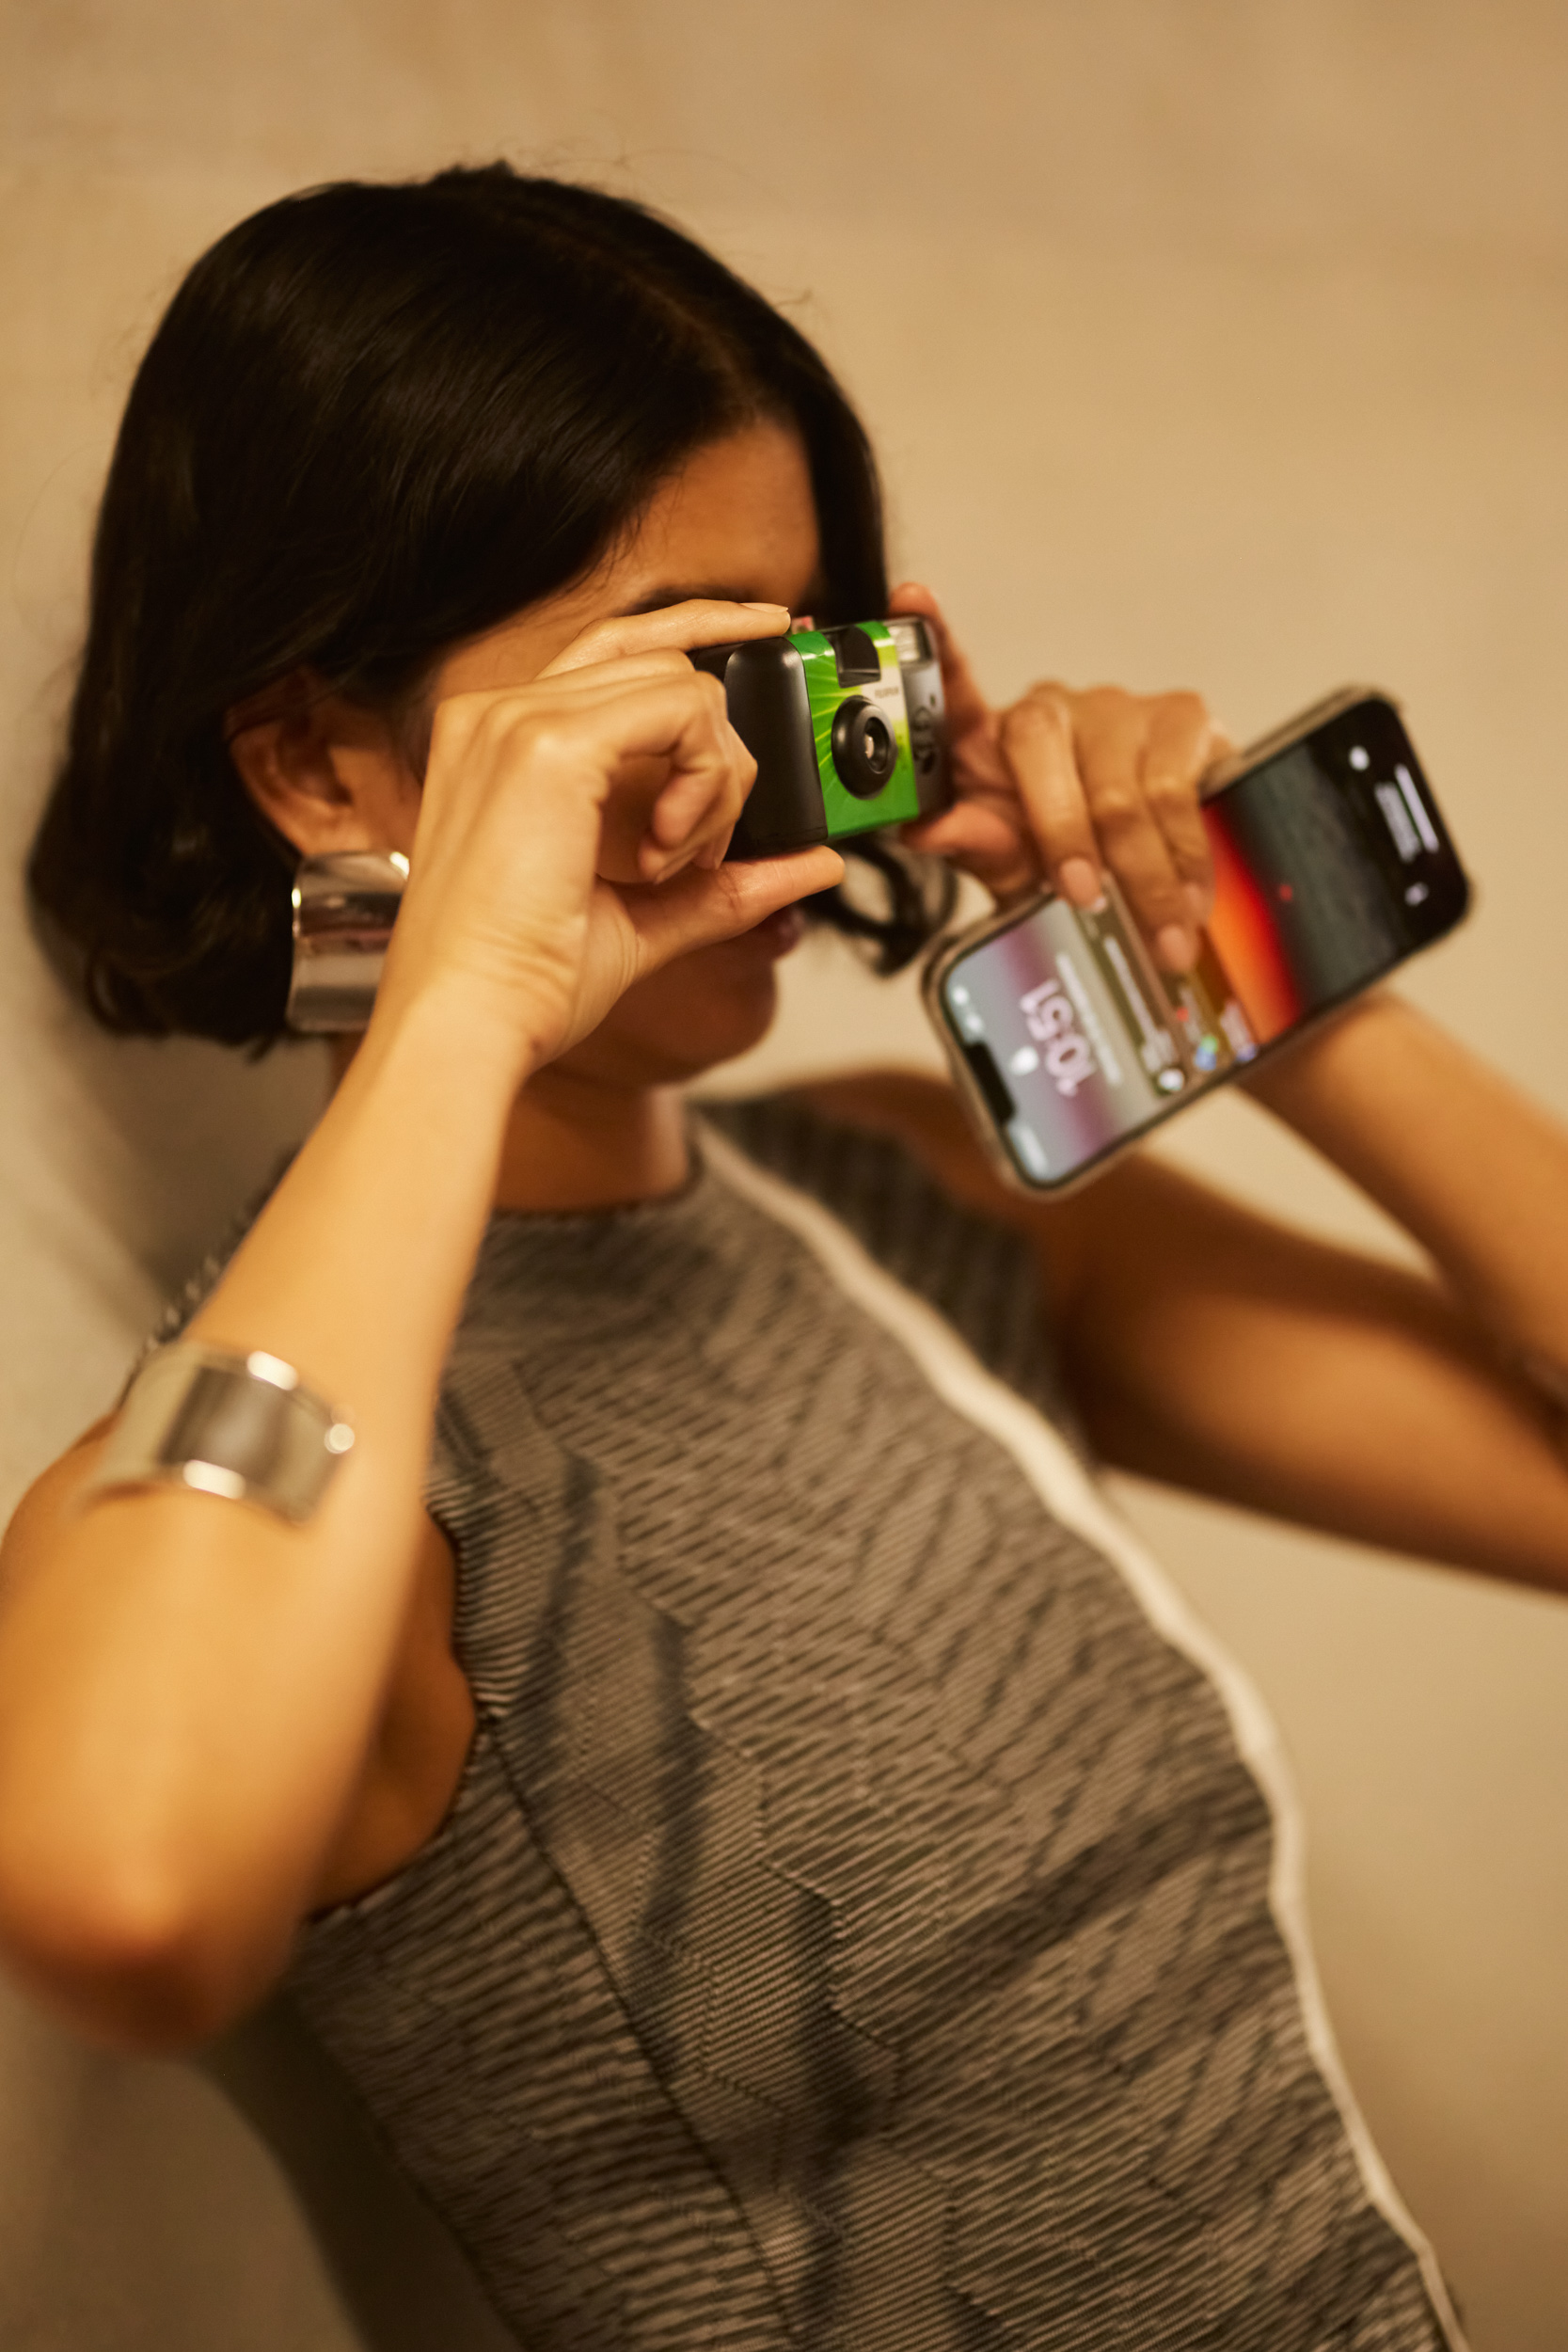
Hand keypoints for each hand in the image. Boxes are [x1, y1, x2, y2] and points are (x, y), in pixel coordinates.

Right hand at [372, 602, 842, 1075]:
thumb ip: (722, 882)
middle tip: (696, 851)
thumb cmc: (521, 982)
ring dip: (712, 781)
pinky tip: (665, 851)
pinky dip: (704, 783)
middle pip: (664, 664)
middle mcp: (500, 711)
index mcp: (501, 738)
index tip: (772, 632)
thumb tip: (814, 863)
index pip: (619, 648)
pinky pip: (685, 709)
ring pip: (684, 686)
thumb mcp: (641, 918)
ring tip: (670, 863)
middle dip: (717, 756)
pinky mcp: (552, 742)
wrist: (469, 1022)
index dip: (704, 631)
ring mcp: (519, 717)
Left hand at [891, 583, 1230, 970]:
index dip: (933, 640)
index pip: (950, 685)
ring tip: (1156, 932)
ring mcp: (1114, 708)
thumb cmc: (1066, 865)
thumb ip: (970, 845)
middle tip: (1082, 896)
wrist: (1155, 881)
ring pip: (1119, 789)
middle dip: (1065, 837)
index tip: (911, 597)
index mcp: (985, 743)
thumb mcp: (1009, 868)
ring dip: (1140, 873)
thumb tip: (922, 832)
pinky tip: (1188, 897)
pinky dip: (1182, 856)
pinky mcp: (1180, 716)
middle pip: (1040, 749)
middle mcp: (1048, 711)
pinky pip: (1174, 790)